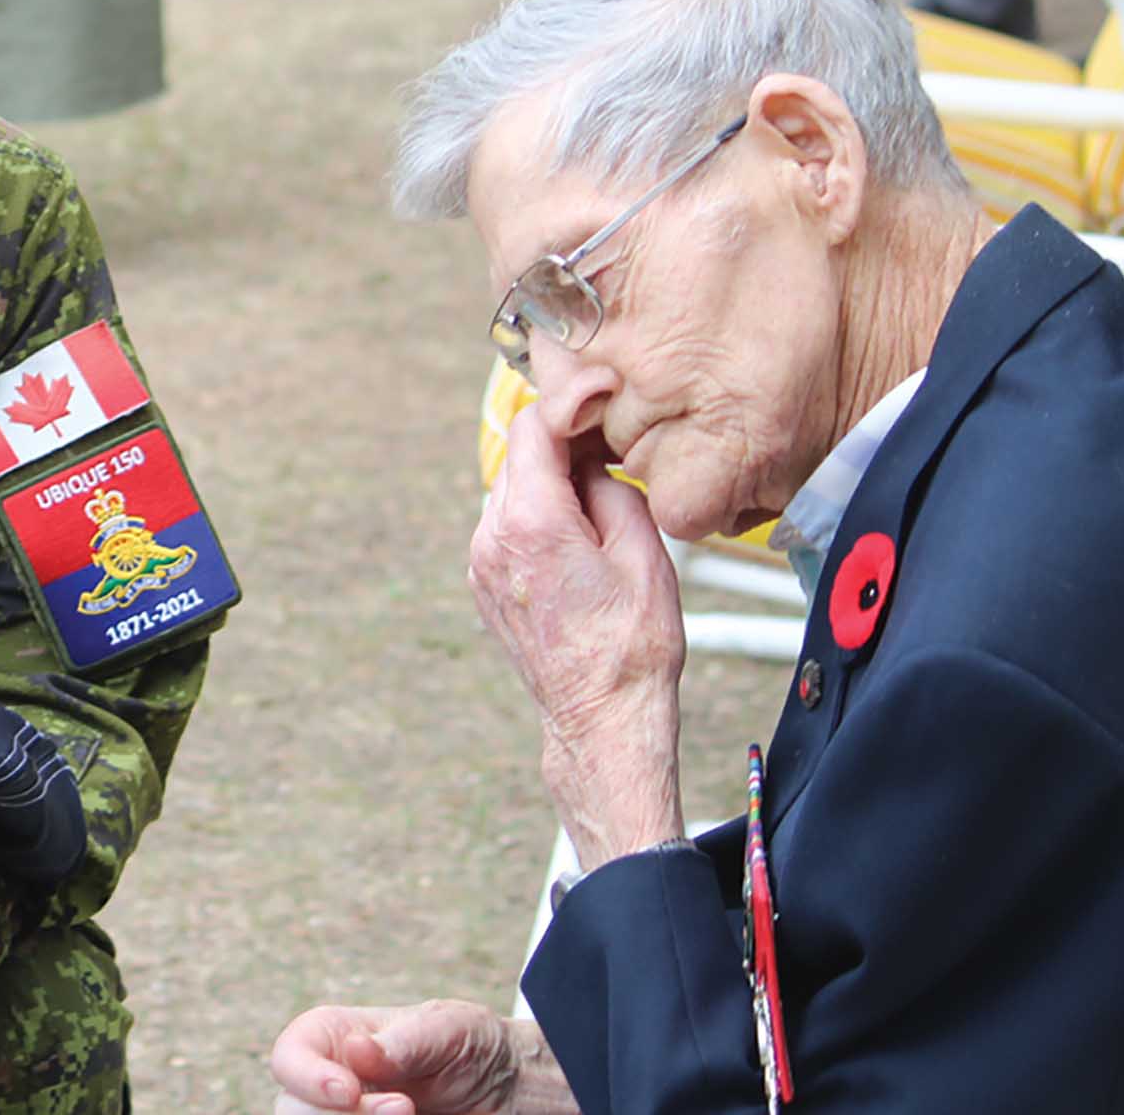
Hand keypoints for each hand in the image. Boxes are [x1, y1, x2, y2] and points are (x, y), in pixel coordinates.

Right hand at [270, 1002, 570, 1114]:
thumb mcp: (445, 1030)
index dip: (307, 1078)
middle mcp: (329, 1083)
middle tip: (405, 1108)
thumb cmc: (469, 1045)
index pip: (290, 1057)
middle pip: (292, 1110)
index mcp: (334, 1039)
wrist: (504, 1090)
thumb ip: (402, 1043)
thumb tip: (356, 1051)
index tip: (348, 1092)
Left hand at [470, 409, 684, 871]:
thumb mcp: (644, 551)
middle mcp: (492, 538)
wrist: (602, 719)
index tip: (599, 404)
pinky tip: (576, 543)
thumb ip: (610, 488)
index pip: (532, 429)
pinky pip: (505, 527)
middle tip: (609, 458)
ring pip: (511, 491)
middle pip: (519, 457)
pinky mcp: (482, 584)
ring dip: (549, 486)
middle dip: (561, 448)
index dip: (568, 408)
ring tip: (598, 513)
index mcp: (531, 523)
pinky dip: (536, 519)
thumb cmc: (632, 647)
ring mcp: (480, 563)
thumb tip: (590, 460)